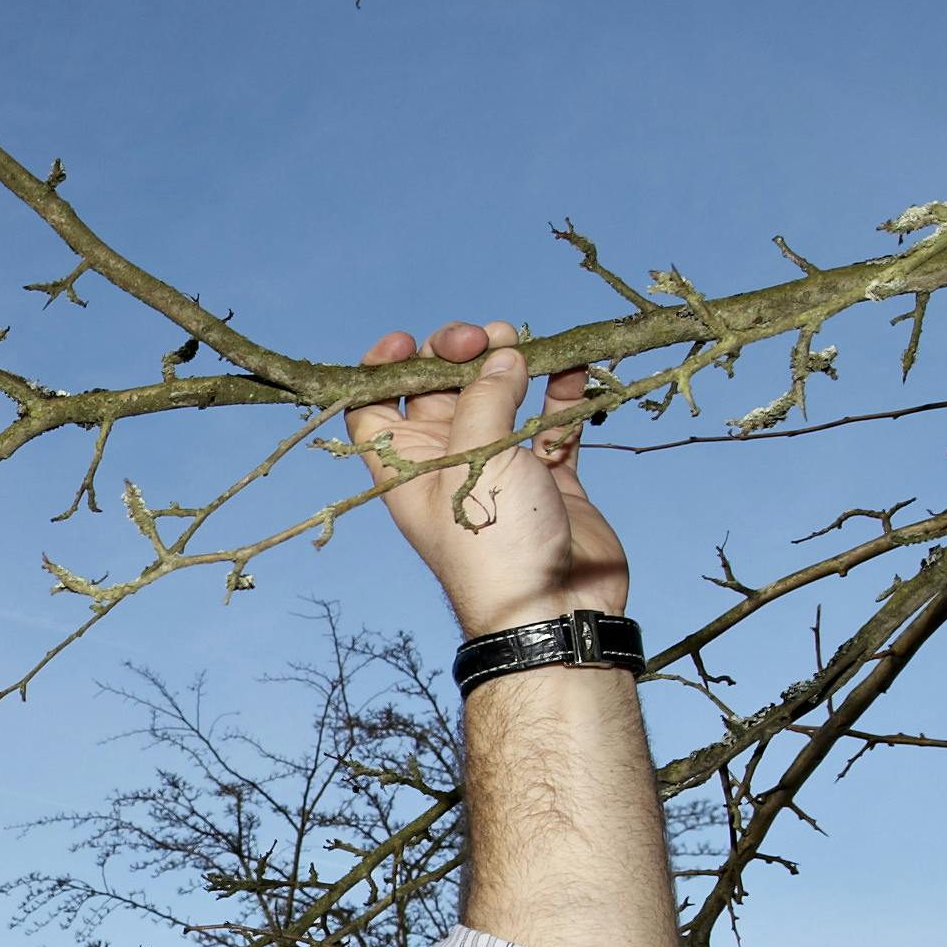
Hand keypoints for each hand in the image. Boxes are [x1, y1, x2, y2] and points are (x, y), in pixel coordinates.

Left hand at [345, 320, 628, 638]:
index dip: (383, 371)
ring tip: (526, 344)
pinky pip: (550, 421)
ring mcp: (501, 469)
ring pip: (499, 400)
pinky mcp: (548, 476)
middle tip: (486, 337)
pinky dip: (559, 393)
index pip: (375, 409)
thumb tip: (503, 353)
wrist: (552, 609)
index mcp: (407, 467)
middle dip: (459, 355)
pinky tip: (571, 369)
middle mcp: (448, 464)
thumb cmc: (493, 543)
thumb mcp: (474, 459)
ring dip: (510, 366)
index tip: (409, 342)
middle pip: (440, 392)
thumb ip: (485, 397)